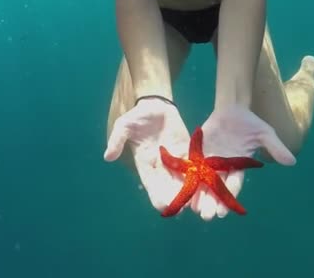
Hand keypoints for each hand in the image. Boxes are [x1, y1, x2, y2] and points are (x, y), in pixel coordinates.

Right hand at [103, 98, 190, 212]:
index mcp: (145, 163)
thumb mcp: (124, 125)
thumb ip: (117, 140)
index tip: (164, 206)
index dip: (157, 196)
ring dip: (189, 192)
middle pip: (168, 187)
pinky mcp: (187, 153)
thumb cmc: (139, 116)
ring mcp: (175, 160)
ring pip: (182, 180)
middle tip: (186, 208)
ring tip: (198, 203)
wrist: (156, 105)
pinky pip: (193, 167)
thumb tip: (107, 156)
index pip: (151, 184)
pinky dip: (199, 177)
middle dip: (176, 198)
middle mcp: (160, 166)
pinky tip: (206, 187)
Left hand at [190, 105, 295, 219]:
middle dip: (211, 202)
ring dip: (199, 196)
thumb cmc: (250, 122)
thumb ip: (275, 147)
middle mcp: (223, 167)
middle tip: (207, 217)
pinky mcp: (198, 152)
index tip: (223, 212)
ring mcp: (209, 160)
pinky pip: (191, 167)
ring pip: (203, 182)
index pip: (233, 184)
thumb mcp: (265, 133)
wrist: (232, 108)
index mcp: (238, 166)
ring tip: (195, 210)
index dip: (228, 198)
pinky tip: (182, 190)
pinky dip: (187, 178)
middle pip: (216, 188)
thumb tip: (292, 162)